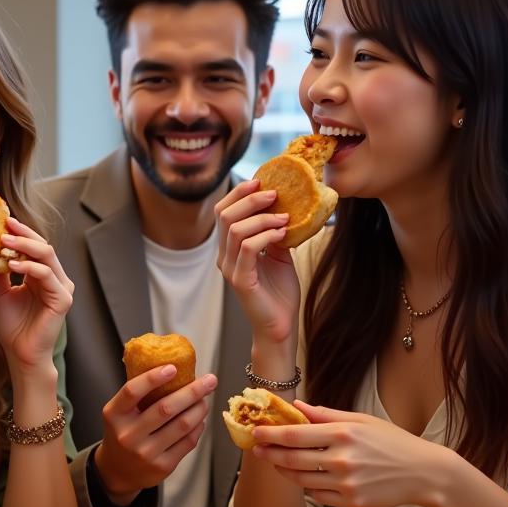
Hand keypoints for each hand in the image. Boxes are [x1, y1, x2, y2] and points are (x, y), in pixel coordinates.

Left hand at [0, 218, 73, 371]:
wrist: (19, 354)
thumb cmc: (11, 326)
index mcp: (41, 274)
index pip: (33, 246)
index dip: (18, 233)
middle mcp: (55, 277)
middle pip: (42, 245)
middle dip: (22, 234)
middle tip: (3, 225)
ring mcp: (62, 287)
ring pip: (46, 255)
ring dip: (24, 246)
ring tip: (3, 242)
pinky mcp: (63, 299)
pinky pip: (46, 275)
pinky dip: (29, 267)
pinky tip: (12, 265)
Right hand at [94, 370, 217, 503]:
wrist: (117, 470)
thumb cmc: (123, 432)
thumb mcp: (120, 413)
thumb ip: (138, 394)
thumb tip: (173, 369)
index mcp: (114, 415)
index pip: (132, 391)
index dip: (153, 378)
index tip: (173, 368)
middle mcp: (128, 435)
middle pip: (165, 408)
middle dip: (192, 392)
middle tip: (209, 380)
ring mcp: (146, 453)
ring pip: (182, 425)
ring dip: (199, 408)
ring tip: (205, 399)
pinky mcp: (163, 466)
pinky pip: (188, 442)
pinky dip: (198, 427)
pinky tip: (199, 419)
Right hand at [214, 179, 299, 345]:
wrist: (280, 325)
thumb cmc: (279, 292)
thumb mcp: (278, 253)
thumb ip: (274, 232)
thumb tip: (283, 205)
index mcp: (229, 248)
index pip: (223, 211)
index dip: (239, 193)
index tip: (263, 181)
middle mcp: (224, 257)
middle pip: (225, 215)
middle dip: (250, 199)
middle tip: (275, 193)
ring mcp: (230, 269)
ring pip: (235, 229)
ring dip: (262, 217)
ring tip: (285, 217)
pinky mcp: (240, 280)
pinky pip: (248, 249)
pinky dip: (266, 235)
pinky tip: (283, 233)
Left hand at [251, 403, 445, 506]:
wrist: (424, 473)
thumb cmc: (393, 442)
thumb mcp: (362, 420)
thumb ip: (327, 414)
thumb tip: (297, 405)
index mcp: (343, 434)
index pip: (296, 434)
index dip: (271, 434)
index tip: (256, 432)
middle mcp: (342, 459)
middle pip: (292, 458)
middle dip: (270, 454)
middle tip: (257, 450)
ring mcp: (346, 483)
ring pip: (300, 479)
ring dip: (283, 471)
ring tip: (276, 463)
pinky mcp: (351, 502)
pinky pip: (317, 495)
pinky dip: (307, 486)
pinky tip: (304, 478)